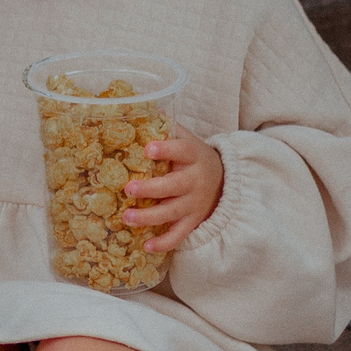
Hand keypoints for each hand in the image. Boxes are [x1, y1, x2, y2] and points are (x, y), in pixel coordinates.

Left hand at [118, 123, 225, 252]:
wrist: (223, 182)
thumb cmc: (192, 157)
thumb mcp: (185, 138)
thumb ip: (163, 126)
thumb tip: (130, 105)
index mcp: (193, 155)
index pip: (182, 150)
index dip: (166, 149)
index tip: (147, 148)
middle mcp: (195, 180)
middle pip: (175, 185)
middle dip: (152, 188)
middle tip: (129, 188)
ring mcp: (195, 203)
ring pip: (173, 212)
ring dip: (149, 217)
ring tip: (127, 218)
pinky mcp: (193, 221)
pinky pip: (179, 235)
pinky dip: (164, 243)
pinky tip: (146, 246)